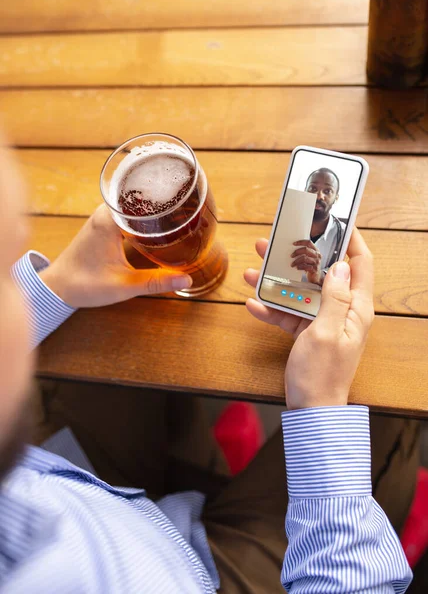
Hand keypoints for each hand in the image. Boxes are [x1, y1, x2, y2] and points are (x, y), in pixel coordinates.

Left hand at [40, 204, 191, 307]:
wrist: (57, 288)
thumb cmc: (84, 285)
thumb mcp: (124, 285)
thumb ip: (156, 281)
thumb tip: (186, 280)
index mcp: (109, 220)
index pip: (142, 195)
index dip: (166, 195)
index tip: (187, 199)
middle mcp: (105, 212)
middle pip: (140, 196)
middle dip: (164, 200)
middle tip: (190, 206)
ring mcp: (103, 217)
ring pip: (133, 204)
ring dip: (153, 208)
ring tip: (179, 213)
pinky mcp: (102, 225)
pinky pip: (127, 212)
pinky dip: (143, 216)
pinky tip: (158, 224)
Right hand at [244, 229, 373, 409]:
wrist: (311, 409)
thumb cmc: (322, 374)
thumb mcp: (327, 333)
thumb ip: (334, 298)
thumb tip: (339, 265)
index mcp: (356, 308)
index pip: (360, 264)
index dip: (351, 240)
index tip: (335, 221)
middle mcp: (342, 311)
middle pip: (322, 274)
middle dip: (299, 257)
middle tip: (275, 241)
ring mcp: (323, 321)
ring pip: (300, 291)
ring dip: (277, 281)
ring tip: (253, 269)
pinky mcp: (306, 333)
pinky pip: (288, 314)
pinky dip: (271, 309)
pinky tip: (252, 303)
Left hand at [291, 239, 322, 285]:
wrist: (316, 277)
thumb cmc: (310, 265)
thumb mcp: (309, 257)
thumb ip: (305, 253)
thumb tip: (292, 249)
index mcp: (316, 250)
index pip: (309, 243)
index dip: (301, 242)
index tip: (293, 243)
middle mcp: (317, 255)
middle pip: (306, 249)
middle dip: (297, 252)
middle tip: (291, 255)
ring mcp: (317, 262)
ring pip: (304, 258)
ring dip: (296, 261)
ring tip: (292, 264)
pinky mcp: (315, 269)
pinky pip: (305, 266)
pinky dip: (300, 267)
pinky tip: (297, 267)